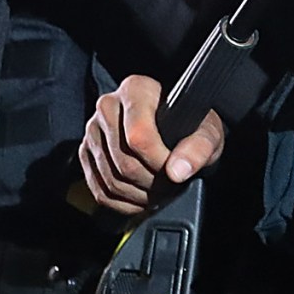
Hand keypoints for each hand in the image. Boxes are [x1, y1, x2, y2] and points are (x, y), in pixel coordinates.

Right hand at [79, 74, 226, 215]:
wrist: (176, 125)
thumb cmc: (192, 124)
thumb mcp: (207, 130)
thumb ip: (199, 147)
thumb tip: (178, 171)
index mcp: (136, 90)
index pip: (138, 137)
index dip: (160, 162)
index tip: (177, 170)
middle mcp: (108, 106)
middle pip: (124, 162)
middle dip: (153, 184)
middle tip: (172, 187)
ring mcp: (93, 130)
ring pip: (111, 179)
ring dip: (140, 196)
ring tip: (161, 193)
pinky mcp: (87, 152)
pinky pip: (100, 190)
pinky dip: (124, 203)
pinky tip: (143, 199)